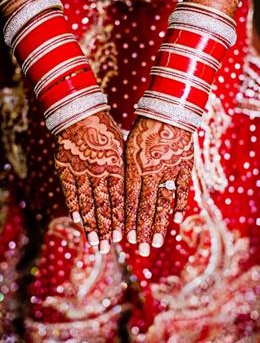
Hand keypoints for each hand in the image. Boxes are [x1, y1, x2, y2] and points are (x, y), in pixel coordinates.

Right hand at [54, 111, 123, 253]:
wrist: (81, 113)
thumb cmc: (106, 131)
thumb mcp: (120, 148)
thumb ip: (124, 170)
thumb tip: (133, 190)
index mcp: (115, 166)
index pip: (118, 199)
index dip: (120, 219)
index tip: (122, 237)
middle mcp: (98, 171)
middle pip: (103, 206)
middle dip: (106, 229)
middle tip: (107, 249)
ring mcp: (80, 170)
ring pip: (86, 202)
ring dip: (90, 224)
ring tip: (93, 242)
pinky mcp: (65, 167)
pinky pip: (70, 191)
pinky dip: (74, 207)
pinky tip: (78, 221)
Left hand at [125, 117, 193, 256]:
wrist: (168, 112)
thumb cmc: (143, 130)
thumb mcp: (129, 148)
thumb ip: (125, 171)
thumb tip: (119, 194)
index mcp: (135, 167)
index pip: (130, 200)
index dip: (128, 220)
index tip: (125, 239)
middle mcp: (152, 172)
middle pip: (146, 207)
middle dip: (142, 230)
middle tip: (140, 250)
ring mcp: (170, 171)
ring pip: (164, 203)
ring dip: (159, 224)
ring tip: (156, 243)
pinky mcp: (185, 167)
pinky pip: (183, 189)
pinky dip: (180, 205)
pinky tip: (176, 220)